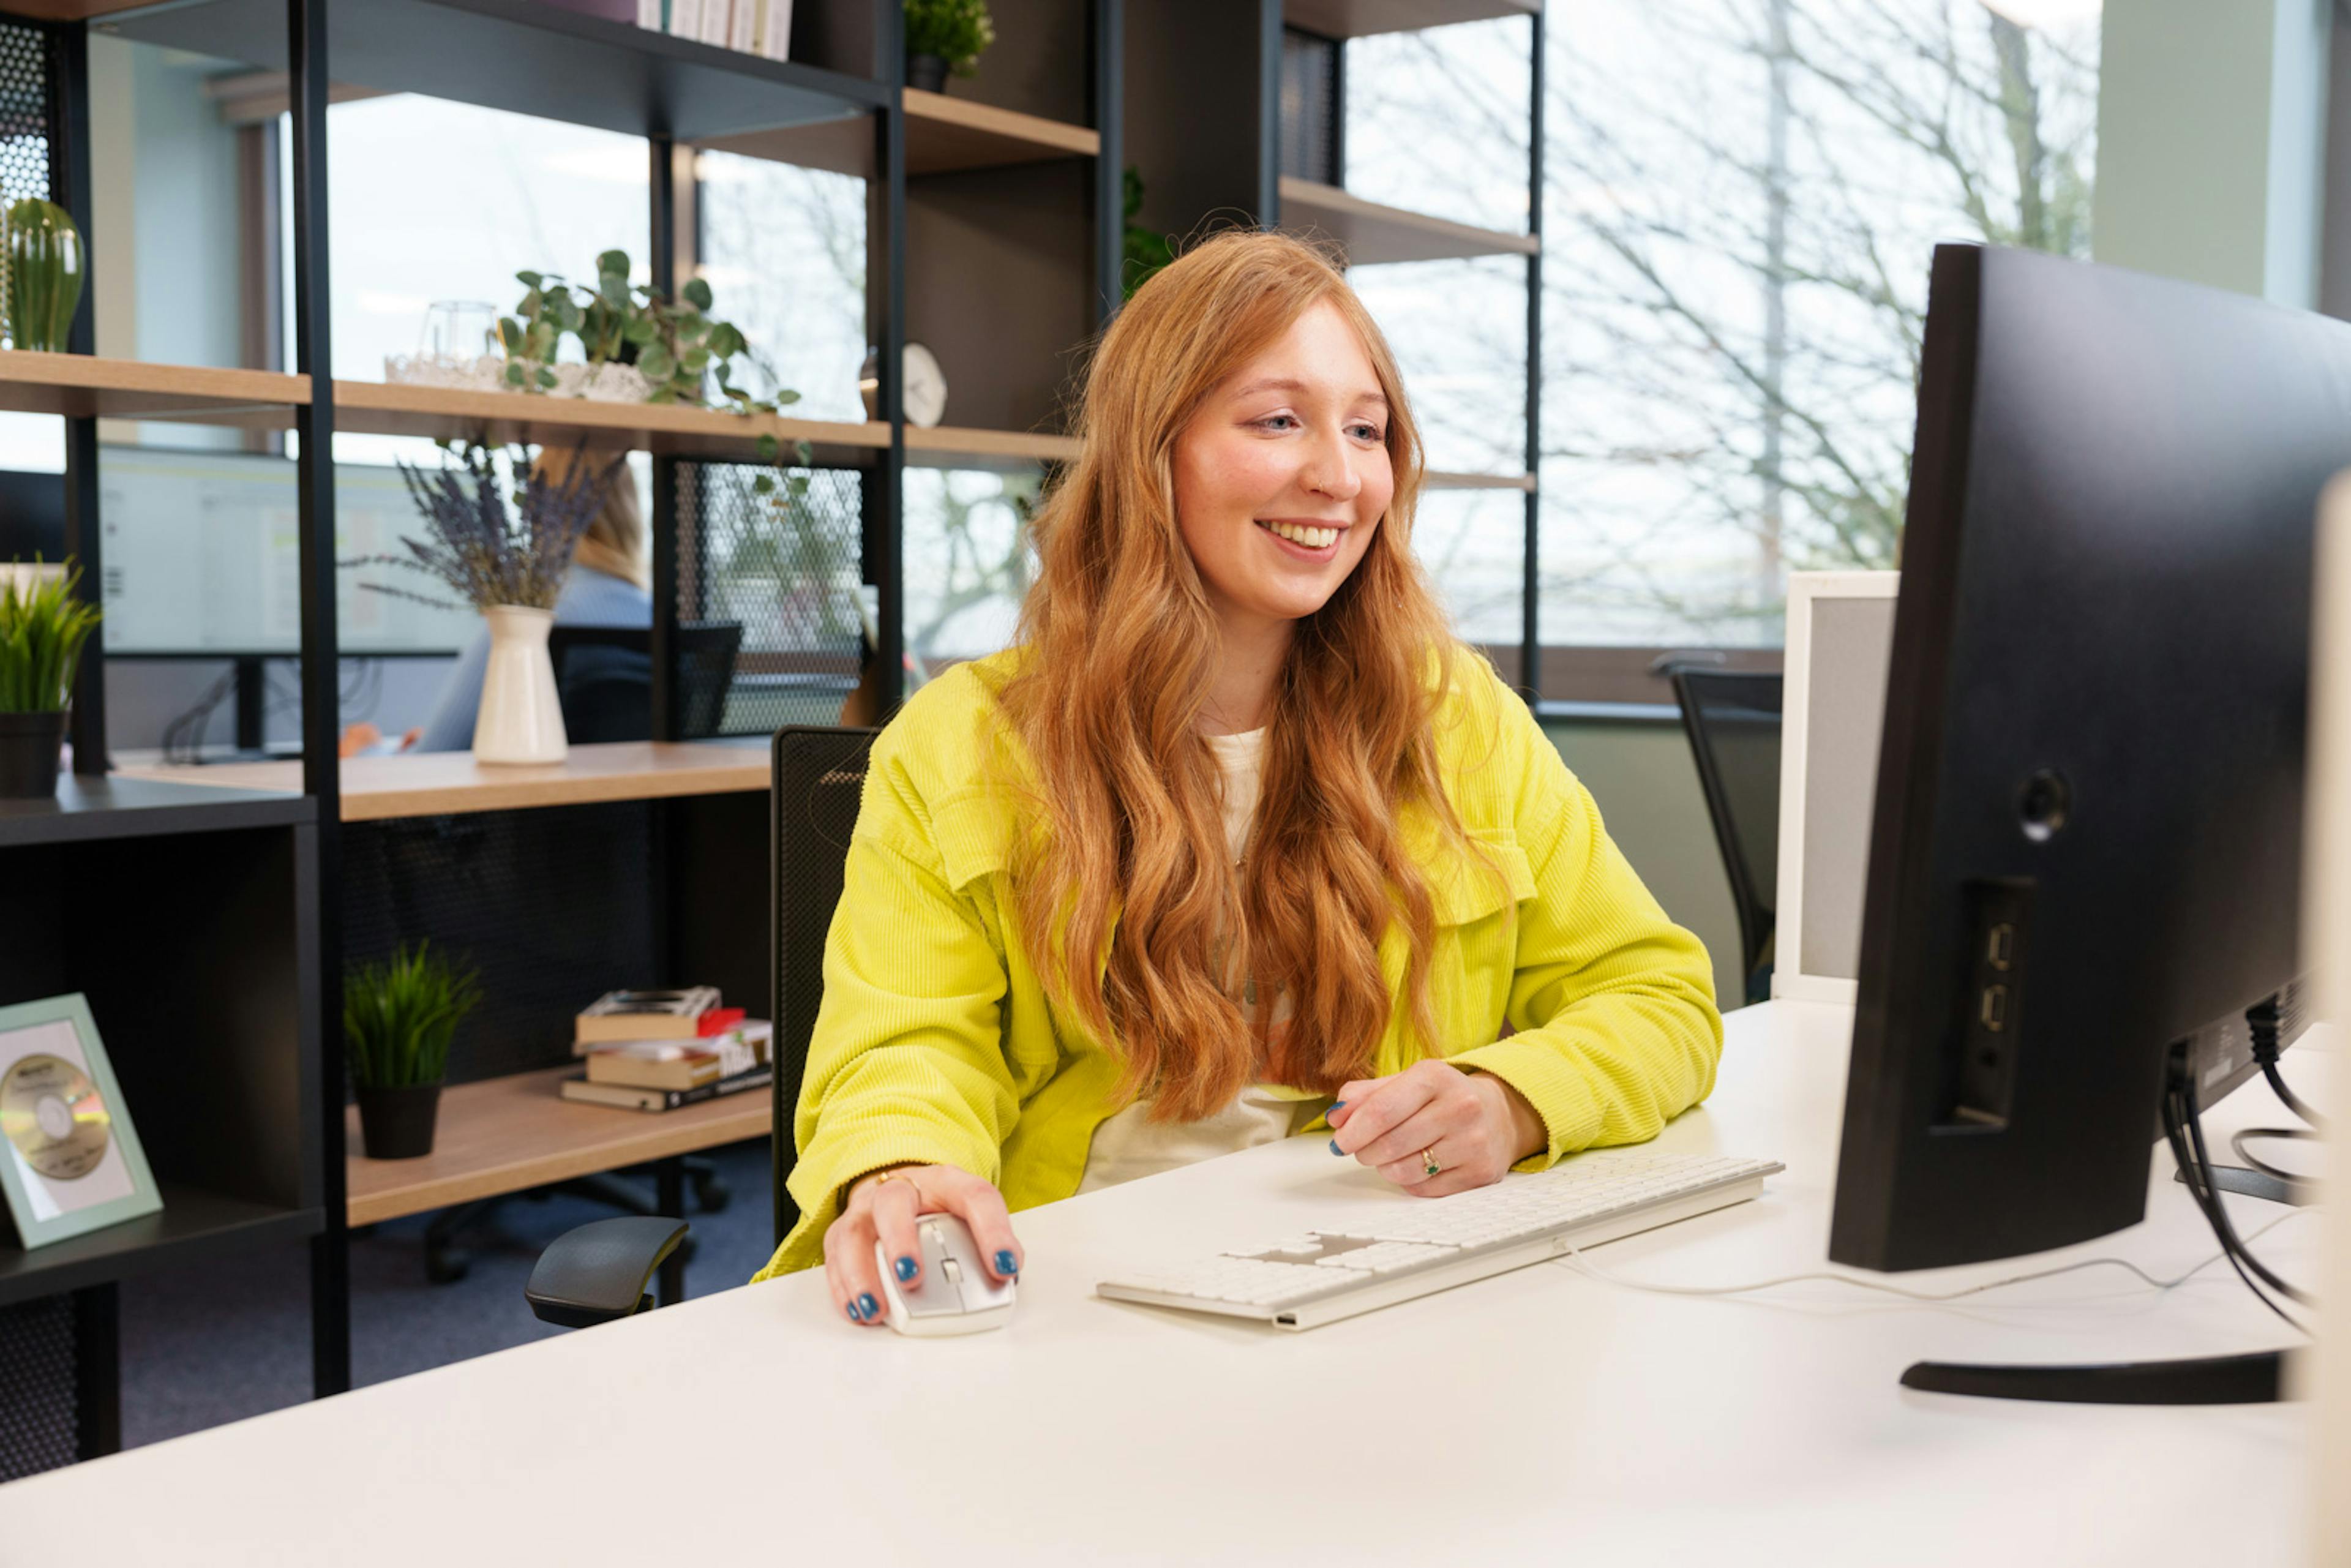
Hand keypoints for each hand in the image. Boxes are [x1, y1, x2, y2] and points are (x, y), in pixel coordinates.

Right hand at [823, 1163, 1023, 1328]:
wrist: (903, 1189)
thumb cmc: (940, 1206)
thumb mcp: (971, 1213)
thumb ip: (990, 1240)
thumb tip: (1005, 1274)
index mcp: (945, 1181)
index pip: (975, 1197)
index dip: (993, 1232)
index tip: (1006, 1266)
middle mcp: (900, 1189)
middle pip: (893, 1203)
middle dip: (900, 1241)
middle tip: (911, 1277)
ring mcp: (866, 1210)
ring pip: (853, 1234)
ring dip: (862, 1275)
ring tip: (876, 1309)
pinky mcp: (842, 1233)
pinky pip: (835, 1258)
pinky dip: (843, 1289)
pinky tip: (858, 1310)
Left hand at [1327, 1060, 1545, 1197]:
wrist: (1500, 1115)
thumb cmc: (1444, 1097)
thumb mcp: (1406, 1083)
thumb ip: (1366, 1095)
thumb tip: (1336, 1117)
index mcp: (1436, 1077)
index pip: (1382, 1110)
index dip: (1353, 1130)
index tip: (1340, 1141)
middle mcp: (1460, 1107)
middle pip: (1390, 1143)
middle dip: (1365, 1151)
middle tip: (1362, 1150)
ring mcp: (1473, 1142)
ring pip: (1404, 1170)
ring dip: (1385, 1168)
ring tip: (1389, 1156)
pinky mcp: (1480, 1172)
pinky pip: (1424, 1188)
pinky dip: (1409, 1180)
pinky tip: (1416, 1165)